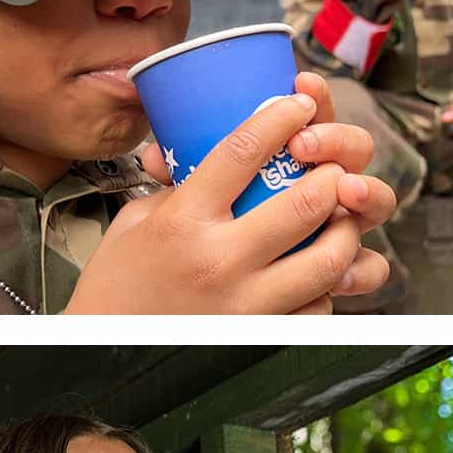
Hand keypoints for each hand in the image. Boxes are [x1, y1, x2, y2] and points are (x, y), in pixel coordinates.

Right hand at [71, 78, 394, 313]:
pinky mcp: (265, 336)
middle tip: (334, 167)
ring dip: (346, 230)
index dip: (281, 117)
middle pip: (304, 204)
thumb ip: (183, 186)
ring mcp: (247, 303)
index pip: (242, 151)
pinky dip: (329, 286)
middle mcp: (220, 259)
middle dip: (332, 176)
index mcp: (184, 220)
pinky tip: (321, 271)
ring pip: (328, 259)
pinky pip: (320, 307)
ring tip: (342, 217)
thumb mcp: (140, 220)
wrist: (106, 350)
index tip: (300, 102)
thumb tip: (214, 148)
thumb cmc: (122, 280)